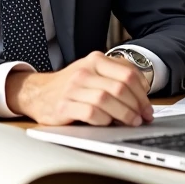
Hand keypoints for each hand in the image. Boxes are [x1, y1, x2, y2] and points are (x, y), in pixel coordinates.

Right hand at [4, 52, 153, 126]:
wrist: (37, 93)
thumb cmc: (71, 87)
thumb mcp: (93, 74)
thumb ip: (115, 79)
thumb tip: (142, 100)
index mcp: (95, 60)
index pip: (128, 74)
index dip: (143, 94)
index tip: (147, 108)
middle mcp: (84, 71)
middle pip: (120, 88)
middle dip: (136, 106)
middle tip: (142, 118)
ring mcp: (73, 88)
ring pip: (107, 100)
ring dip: (124, 115)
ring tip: (130, 122)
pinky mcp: (64, 105)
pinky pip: (90, 113)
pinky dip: (103, 120)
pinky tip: (107, 122)